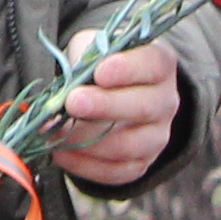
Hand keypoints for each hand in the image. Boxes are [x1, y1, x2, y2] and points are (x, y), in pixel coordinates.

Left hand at [51, 38, 186, 189]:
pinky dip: (84, 165)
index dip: (127, 69)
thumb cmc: (99, 64)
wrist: (110, 94)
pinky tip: (60, 153)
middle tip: (73, 102)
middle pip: (143, 107)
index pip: (153, 64)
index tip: (99, 71)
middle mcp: (164, 102)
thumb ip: (84, 59)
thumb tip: (66, 86)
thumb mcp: (93, 48)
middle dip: (104, 106)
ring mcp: (155, 136)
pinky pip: (115, 171)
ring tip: (56, 132)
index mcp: (158, 65)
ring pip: (128, 145)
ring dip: (88, 140)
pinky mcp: (140, 164)